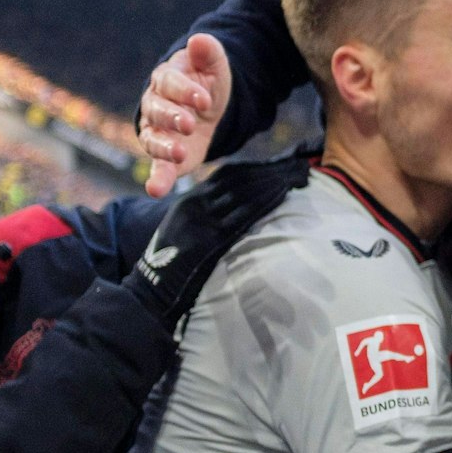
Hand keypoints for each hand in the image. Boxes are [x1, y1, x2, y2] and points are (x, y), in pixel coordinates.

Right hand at [125, 152, 309, 327]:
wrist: (152, 289)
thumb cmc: (170, 265)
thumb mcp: (184, 229)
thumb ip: (206, 214)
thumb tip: (235, 207)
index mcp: (190, 200)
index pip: (228, 175)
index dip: (257, 167)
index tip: (280, 164)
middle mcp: (198, 205)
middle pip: (242, 180)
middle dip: (272, 171)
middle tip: (298, 165)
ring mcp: (205, 220)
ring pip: (246, 192)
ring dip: (276, 181)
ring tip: (299, 174)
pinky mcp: (213, 238)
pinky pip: (245, 214)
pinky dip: (266, 200)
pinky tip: (285, 193)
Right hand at [140, 34, 230, 196]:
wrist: (207, 105)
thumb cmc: (206, 81)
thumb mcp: (214, 66)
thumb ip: (208, 54)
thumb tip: (199, 39)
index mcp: (167, 79)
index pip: (170, 83)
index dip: (185, 91)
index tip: (204, 100)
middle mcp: (155, 105)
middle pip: (157, 110)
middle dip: (172, 117)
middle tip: (189, 124)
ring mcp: (157, 131)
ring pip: (152, 138)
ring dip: (163, 146)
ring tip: (178, 153)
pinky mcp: (165, 155)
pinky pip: (157, 167)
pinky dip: (156, 179)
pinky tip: (155, 190)